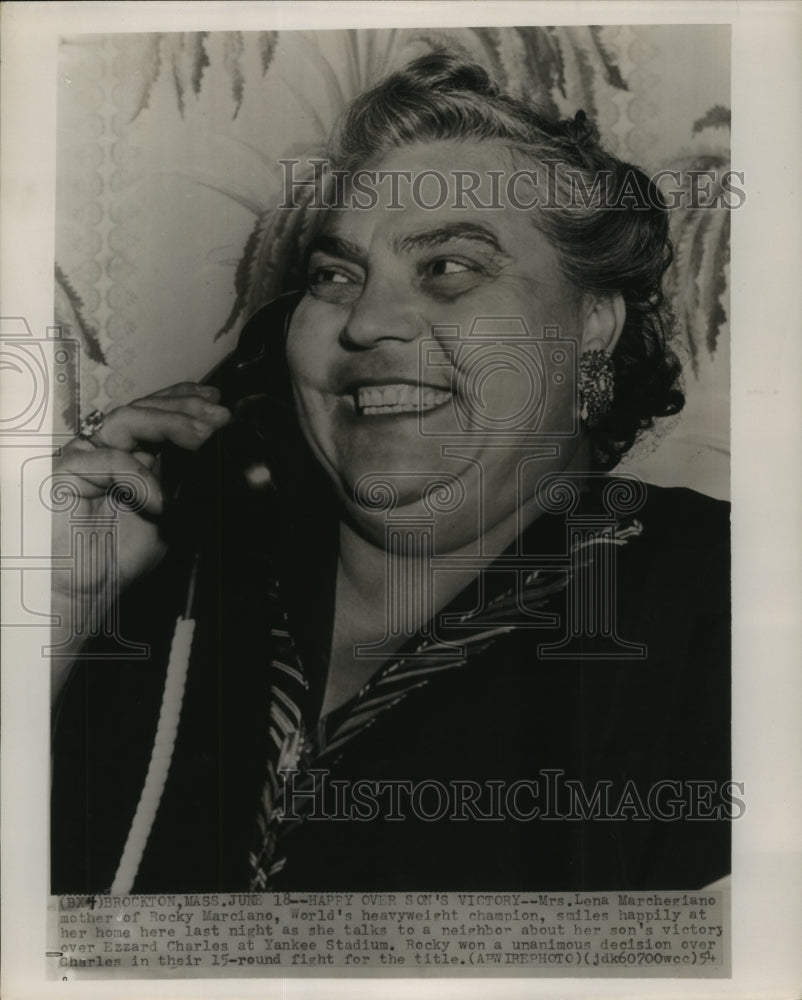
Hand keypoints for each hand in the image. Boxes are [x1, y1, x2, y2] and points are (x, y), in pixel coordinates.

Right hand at [51, 382, 230, 605]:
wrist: (89, 588)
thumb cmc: (123, 554)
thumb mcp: (172, 513)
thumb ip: (188, 482)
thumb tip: (222, 454)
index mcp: (134, 452)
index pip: (158, 411)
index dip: (186, 400)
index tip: (219, 402)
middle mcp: (109, 447)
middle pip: (145, 407)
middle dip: (186, 407)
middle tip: (219, 416)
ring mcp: (87, 455)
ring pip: (128, 419)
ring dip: (170, 423)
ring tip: (201, 438)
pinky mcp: (67, 471)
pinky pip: (110, 460)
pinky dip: (140, 478)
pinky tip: (161, 502)